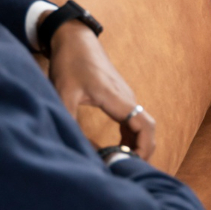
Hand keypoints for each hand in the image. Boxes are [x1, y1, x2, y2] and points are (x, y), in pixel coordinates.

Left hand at [47, 20, 156, 160]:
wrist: (75, 37)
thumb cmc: (69, 62)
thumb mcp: (63, 92)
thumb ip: (69, 119)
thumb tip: (77, 147)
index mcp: (116, 97)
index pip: (143, 126)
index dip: (143, 148)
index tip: (132, 166)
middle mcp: (126, 97)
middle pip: (147, 129)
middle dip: (143, 152)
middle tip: (127, 172)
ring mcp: (125, 96)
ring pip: (142, 125)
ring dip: (137, 145)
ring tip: (122, 165)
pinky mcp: (119, 96)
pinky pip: (133, 120)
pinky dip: (131, 137)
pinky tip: (117, 149)